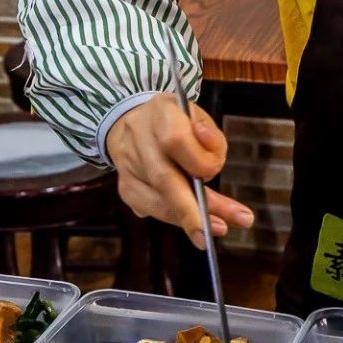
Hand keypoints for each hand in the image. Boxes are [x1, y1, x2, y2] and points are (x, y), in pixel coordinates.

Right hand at [107, 94, 254, 248]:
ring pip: (157, 200)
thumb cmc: (177, 122)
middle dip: (192, 209)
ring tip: (216, 228)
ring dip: (188, 219)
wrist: (136, 122)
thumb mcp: (200, 119)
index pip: (175, 140)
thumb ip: (212, 141)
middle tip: (218, 229)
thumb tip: (211, 164)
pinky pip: (151, 210)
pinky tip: (193, 222)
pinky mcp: (125, 187)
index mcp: (160, 112)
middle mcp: (138, 138)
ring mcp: (127, 165)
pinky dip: (174, 218)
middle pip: (163, 178)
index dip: (197, 160)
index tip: (214, 171)